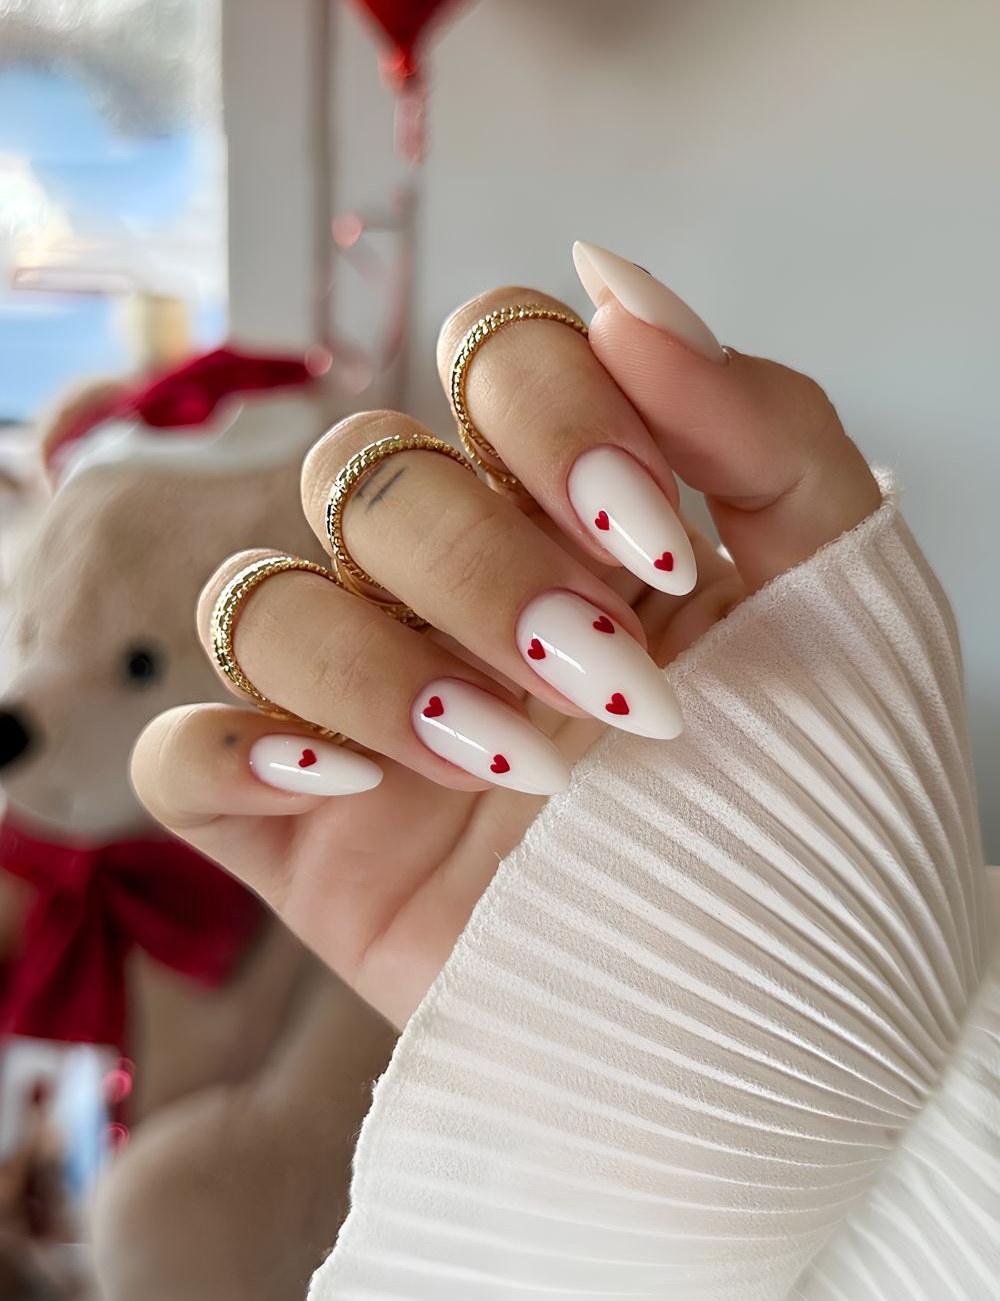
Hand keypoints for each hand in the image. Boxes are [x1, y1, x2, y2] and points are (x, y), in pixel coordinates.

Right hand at [132, 244, 879, 1028]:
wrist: (796, 1018)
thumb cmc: (827, 803)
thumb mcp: (842, 593)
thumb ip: (759, 424)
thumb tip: (614, 281)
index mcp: (570, 516)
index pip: (491, 357)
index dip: (551, 415)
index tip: (658, 546)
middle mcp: (453, 592)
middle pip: (368, 471)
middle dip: (482, 567)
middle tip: (600, 675)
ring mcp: (368, 709)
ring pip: (262, 597)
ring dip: (380, 669)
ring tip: (511, 764)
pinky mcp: (305, 836)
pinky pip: (180, 754)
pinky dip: (235, 749)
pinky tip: (350, 785)